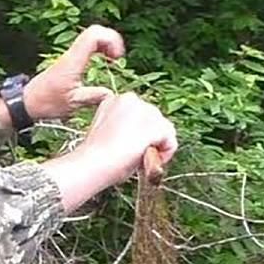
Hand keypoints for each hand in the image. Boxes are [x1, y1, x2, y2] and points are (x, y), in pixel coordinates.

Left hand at [23, 25, 125, 120]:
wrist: (27, 101)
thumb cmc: (47, 102)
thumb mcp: (73, 103)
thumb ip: (94, 96)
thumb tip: (111, 94)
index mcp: (73, 61)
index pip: (93, 35)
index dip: (111, 40)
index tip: (117, 58)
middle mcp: (71, 54)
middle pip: (95, 31)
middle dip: (112, 40)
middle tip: (117, 58)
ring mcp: (70, 55)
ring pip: (92, 36)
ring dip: (106, 43)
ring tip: (113, 59)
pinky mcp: (69, 59)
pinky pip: (87, 45)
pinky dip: (99, 48)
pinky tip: (103, 61)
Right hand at [42, 92, 177, 211]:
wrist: (92, 164)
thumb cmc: (93, 157)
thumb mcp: (103, 133)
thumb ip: (121, 128)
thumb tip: (135, 138)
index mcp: (115, 99)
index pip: (138, 113)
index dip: (136, 132)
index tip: (128, 148)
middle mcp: (131, 99)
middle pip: (154, 119)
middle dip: (150, 138)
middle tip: (137, 157)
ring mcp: (145, 111)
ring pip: (164, 129)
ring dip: (157, 146)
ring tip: (142, 162)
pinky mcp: (156, 126)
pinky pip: (171, 142)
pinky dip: (166, 155)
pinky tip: (151, 164)